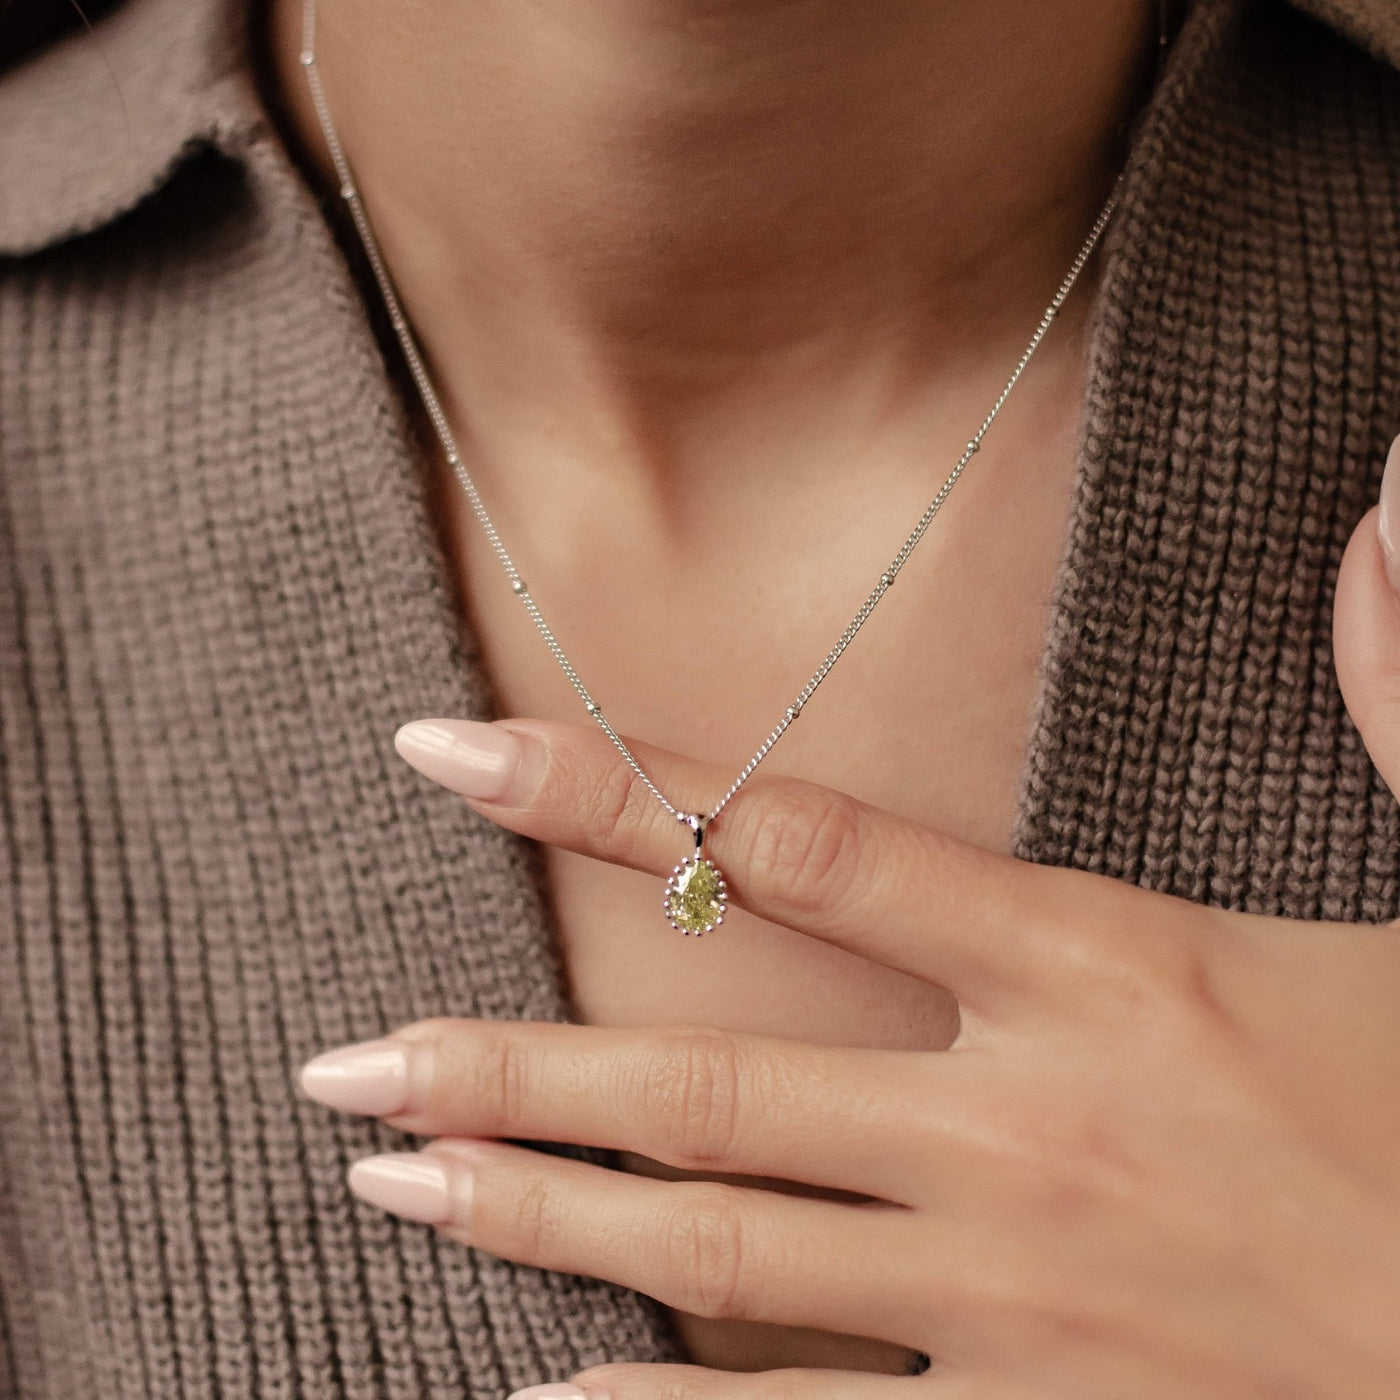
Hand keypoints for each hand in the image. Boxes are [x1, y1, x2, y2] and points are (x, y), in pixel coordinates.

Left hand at [298, 440, 1399, 1399]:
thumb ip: (1396, 681)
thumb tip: (1381, 502)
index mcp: (1109, 966)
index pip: (804, 845)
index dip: (611, 790)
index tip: (460, 750)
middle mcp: (1029, 1127)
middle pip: (713, 1077)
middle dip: (509, 1064)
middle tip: (346, 1063)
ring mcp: (1021, 1298)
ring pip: (726, 1248)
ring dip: (541, 1216)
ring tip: (391, 1185)